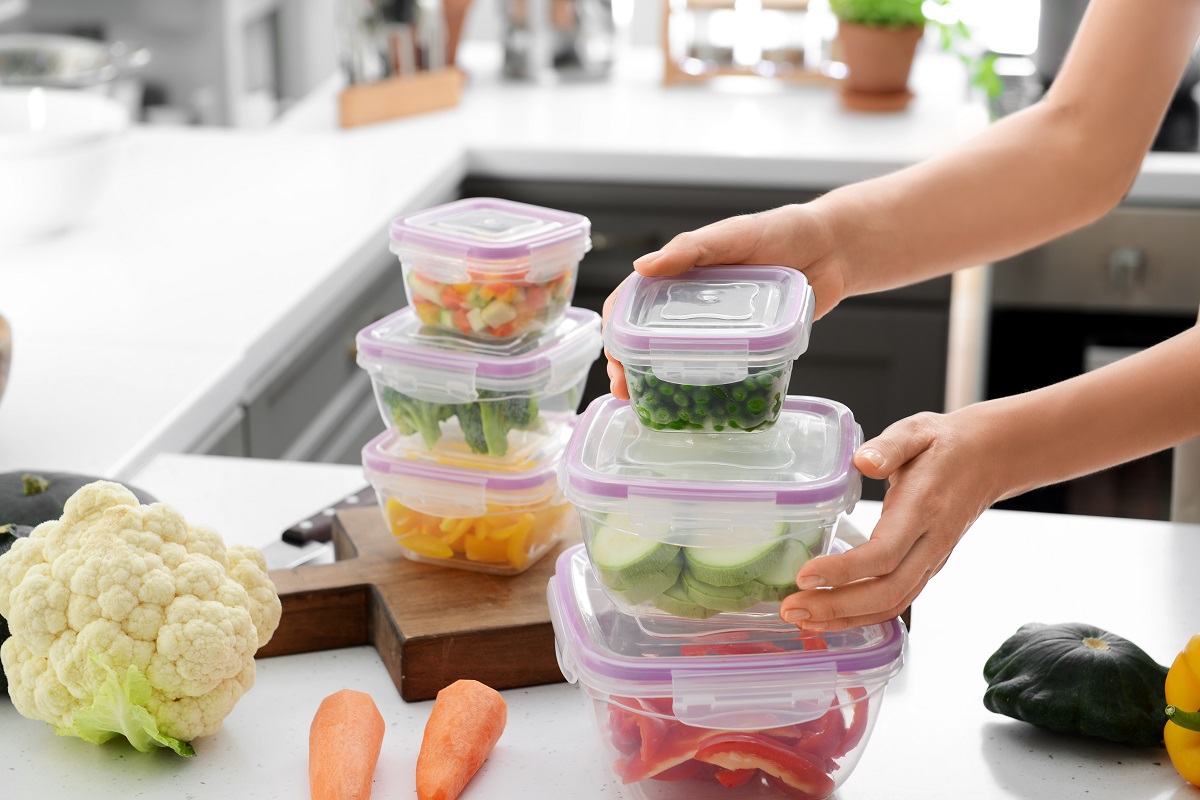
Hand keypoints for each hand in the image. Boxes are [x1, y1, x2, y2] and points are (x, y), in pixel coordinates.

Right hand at [603, 203, 842, 398]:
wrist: (834, 251)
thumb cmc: (782, 232)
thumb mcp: (733, 235)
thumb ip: (692, 249)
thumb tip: (642, 267)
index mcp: (680, 274)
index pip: (631, 302)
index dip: (615, 330)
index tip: (614, 356)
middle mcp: (692, 304)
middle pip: (646, 338)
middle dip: (628, 365)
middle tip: (625, 391)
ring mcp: (718, 328)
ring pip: (676, 358)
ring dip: (656, 383)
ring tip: (648, 406)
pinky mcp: (745, 346)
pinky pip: (717, 370)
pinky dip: (700, 389)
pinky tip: (692, 408)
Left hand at [779, 407, 1005, 630]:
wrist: (988, 459)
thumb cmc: (945, 444)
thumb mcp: (917, 431)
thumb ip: (890, 446)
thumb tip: (863, 461)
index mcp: (923, 508)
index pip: (884, 553)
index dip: (844, 570)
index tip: (804, 575)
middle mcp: (930, 543)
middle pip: (886, 591)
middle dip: (836, 607)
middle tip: (791, 609)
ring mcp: (931, 561)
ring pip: (892, 603)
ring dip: (845, 618)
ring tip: (800, 618)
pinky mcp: (925, 568)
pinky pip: (895, 601)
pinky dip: (861, 615)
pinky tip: (829, 616)